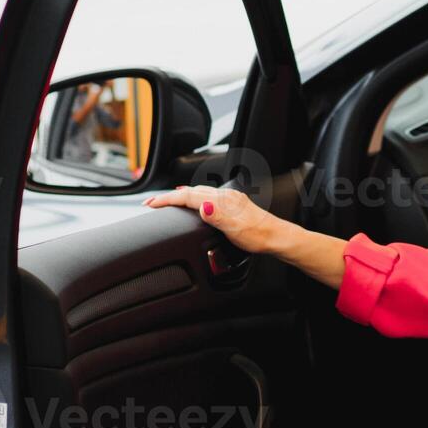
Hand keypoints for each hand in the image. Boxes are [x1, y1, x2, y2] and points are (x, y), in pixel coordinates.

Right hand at [142, 184, 282, 254]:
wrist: (276, 236)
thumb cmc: (258, 236)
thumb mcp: (235, 230)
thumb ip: (216, 216)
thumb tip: (202, 206)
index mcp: (222, 200)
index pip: (188, 196)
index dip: (167, 199)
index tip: (151, 203)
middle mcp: (225, 196)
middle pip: (191, 191)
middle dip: (170, 196)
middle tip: (152, 202)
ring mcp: (230, 199)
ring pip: (199, 192)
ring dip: (181, 195)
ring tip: (167, 200)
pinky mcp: (234, 204)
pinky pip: (208, 196)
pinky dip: (194, 197)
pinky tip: (195, 202)